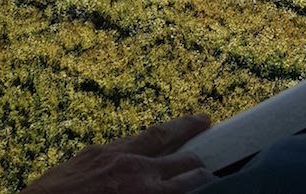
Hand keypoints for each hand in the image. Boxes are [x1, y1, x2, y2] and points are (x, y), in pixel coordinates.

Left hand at [22, 114, 213, 193]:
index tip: (212, 172)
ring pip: (153, 136)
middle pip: (173, 153)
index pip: (181, 183)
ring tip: (198, 119)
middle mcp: (131, 168)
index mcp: (140, 192)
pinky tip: (150, 136)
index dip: (200, 177)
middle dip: (195, 145)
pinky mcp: (93, 150)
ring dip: (178, 127)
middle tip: (212, 133)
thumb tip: (164, 189)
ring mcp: (112, 154)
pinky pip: (129, 138)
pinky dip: (146, 136)